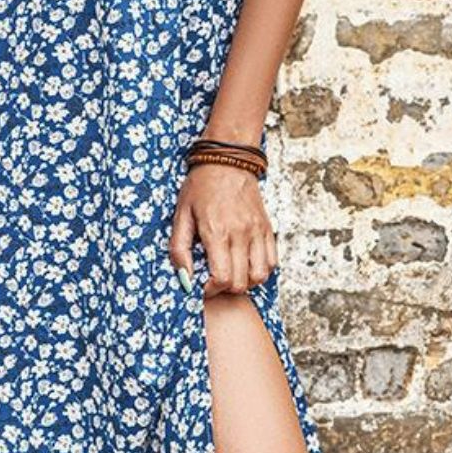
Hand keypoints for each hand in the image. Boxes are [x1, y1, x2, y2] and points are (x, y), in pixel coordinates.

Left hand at [169, 161, 277, 296]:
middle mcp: (240, 234)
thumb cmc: (201, 187)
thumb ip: (179, 249)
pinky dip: (260, 271)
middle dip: (225, 289)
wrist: (228, 161)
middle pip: (241, 282)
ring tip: (231, 274)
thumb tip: (184, 279)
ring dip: (245, 282)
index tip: (202, 287)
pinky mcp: (267, 229)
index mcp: (216, 231)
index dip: (211, 291)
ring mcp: (257, 232)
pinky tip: (245, 264)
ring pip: (260, 276)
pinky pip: (271, 262)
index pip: (222, 278)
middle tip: (213, 280)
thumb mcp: (181, 215)